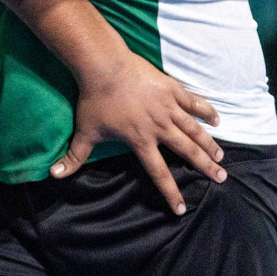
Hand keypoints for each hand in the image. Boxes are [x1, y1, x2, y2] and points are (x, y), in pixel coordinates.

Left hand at [51, 56, 226, 215]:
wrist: (104, 67)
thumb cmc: (94, 100)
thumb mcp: (84, 131)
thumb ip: (73, 156)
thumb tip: (54, 175)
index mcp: (141, 140)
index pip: (158, 172)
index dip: (170, 192)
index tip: (182, 208)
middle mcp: (160, 127)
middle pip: (187, 151)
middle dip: (205, 167)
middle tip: (221, 178)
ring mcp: (169, 107)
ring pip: (195, 129)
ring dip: (209, 144)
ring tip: (221, 156)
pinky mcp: (172, 89)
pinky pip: (194, 102)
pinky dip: (207, 111)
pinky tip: (217, 120)